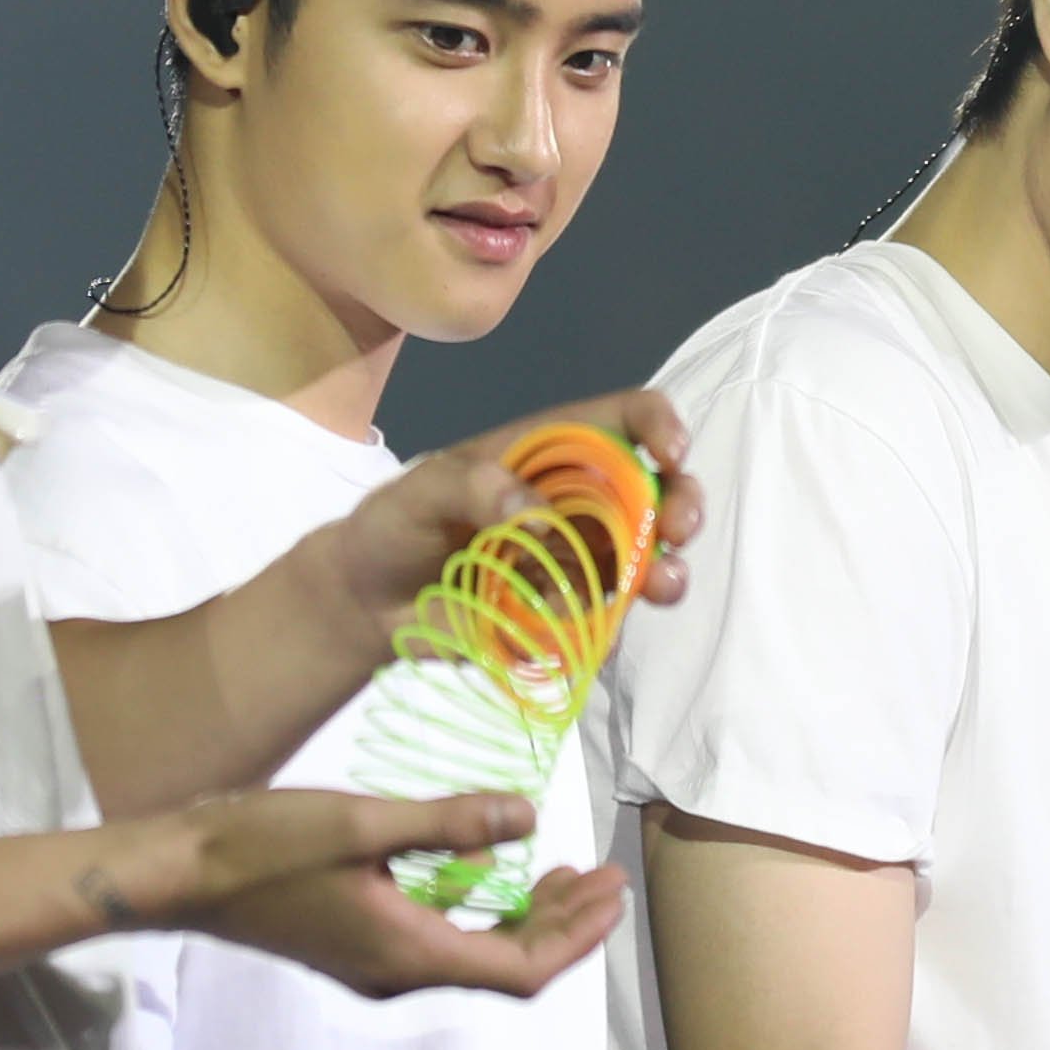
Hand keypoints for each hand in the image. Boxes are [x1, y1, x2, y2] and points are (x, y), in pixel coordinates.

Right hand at [149, 789, 626, 999]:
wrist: (178, 876)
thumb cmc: (261, 846)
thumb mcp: (363, 824)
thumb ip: (449, 822)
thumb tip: (528, 816)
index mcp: (408, 955)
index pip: (523, 968)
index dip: (577, 935)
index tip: (613, 890)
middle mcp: (398, 976)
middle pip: (507, 968)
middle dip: (563, 926)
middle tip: (604, 878)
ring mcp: (375, 967)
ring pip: (475, 956)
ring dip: (524, 920)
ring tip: (561, 873)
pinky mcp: (356, 949)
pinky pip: (440, 944)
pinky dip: (480, 913)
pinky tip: (485, 872)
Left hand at [332, 390, 702, 634]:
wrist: (367, 603)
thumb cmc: (392, 527)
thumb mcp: (418, 490)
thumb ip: (471, 486)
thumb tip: (537, 515)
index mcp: (550, 450)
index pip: (625, 418)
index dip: (659, 425)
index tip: (670, 453)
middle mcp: (577, 500)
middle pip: (656, 489)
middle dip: (682, 504)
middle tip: (677, 529)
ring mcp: (578, 558)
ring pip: (646, 557)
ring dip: (665, 569)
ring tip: (662, 585)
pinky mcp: (566, 611)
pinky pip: (606, 617)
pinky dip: (609, 624)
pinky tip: (590, 631)